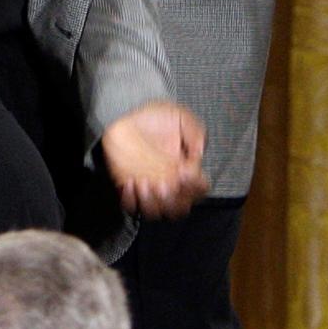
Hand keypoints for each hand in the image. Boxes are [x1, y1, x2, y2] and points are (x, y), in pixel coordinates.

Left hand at [101, 102, 208, 217]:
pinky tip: (130, 181)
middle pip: (180, 208)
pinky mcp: (130, 188)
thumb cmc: (155, 117)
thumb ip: (196, 133)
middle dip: (173, 200)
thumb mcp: (181, 117)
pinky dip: (131, 200)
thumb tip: (199, 154)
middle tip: (164, 183)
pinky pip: (132, 206)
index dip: (195, 185)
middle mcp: (171, 182)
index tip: (185, 171)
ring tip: (144, 182)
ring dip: (152, 202)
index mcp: (187, 169)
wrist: (127, 116)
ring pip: (157, 212)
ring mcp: (150, 188)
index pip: (200, 189)